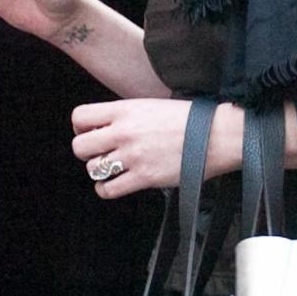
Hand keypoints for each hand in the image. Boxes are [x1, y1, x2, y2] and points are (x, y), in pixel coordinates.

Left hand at [71, 98, 243, 198]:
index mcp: (125, 109)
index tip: (92, 133)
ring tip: (114, 168)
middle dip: (87, 152)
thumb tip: (104, 128)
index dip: (81, 128)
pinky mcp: (144, 177)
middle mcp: (125, 132)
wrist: (216, 135)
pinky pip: (108, 190)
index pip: (80, 117)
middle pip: (80, 147)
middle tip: (101, 153)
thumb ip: (125, 115)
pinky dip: (107, 189)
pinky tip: (116, 183)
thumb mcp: (150, 105)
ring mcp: (133, 156)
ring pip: (93, 169)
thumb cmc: (189, 119)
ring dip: (100, 171)